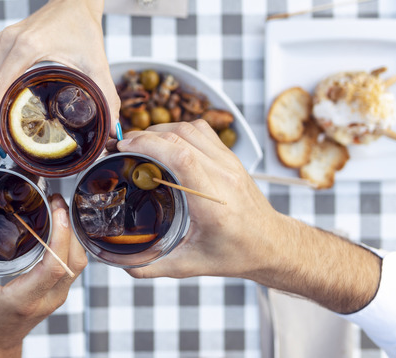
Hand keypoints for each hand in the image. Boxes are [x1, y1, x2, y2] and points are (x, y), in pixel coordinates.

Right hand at [0, 0, 119, 144]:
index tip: (0, 141)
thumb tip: (113, 130)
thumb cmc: (83, 26)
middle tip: (0, 145)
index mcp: (26, 46)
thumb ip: (108, 97)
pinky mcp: (2, 41)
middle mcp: (8, 41)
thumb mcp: (96, 63)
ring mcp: (2, 39)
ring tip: (0, 131)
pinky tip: (2, 108)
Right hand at [0, 195, 87, 357]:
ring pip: (79, 262)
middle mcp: (47, 298)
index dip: (61, 236)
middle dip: (70, 227)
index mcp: (24, 298)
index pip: (55, 266)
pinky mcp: (59, 292)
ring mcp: (57, 297)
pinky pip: (74, 265)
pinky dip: (70, 243)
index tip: (56, 210)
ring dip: (72, 234)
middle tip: (56, 201)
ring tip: (57, 209)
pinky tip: (58, 226)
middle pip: (74, 260)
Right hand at [116, 120, 281, 279]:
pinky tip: (165, 142)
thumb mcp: (192, 265)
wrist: (272, 244)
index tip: (125, 146)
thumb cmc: (236, 253)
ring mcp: (229, 162)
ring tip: (140, 143)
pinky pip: (201, 130)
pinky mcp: (230, 157)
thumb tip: (125, 266)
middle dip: (145, 136)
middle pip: (181, 137)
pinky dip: (178, 130)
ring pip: (190, 128)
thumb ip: (155, 267)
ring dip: (161, 130)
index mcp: (212, 201)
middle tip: (123, 147)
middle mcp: (223, 175)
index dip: (149, 144)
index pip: (181, 157)